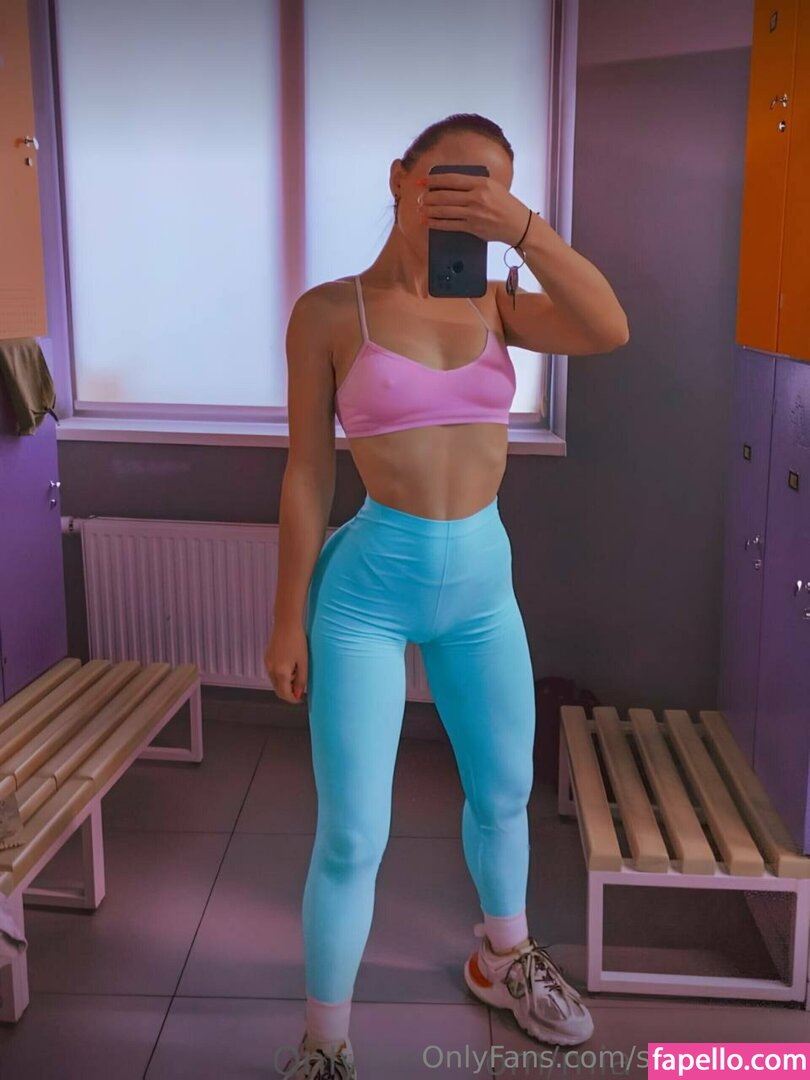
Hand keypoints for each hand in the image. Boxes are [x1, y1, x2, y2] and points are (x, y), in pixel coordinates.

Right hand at [264, 618, 307, 703]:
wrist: (286, 624)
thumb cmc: (298, 641)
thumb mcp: (304, 662)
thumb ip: (301, 680)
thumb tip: (298, 694)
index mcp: (281, 673)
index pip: (285, 694)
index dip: (293, 699)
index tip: (300, 699)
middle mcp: (271, 670)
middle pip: (278, 690)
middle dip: (288, 693)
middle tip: (299, 689)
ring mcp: (267, 663)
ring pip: (275, 682)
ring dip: (284, 684)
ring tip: (296, 674)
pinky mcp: (266, 658)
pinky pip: (272, 672)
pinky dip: (280, 675)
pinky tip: (290, 666)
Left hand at [416, 172, 536, 245]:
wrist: (519, 225)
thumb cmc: (505, 204)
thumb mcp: (493, 186)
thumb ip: (474, 184)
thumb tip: (451, 183)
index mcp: (481, 183)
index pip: (452, 179)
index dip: (434, 179)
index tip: (423, 180)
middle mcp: (477, 197)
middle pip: (445, 195)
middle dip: (429, 196)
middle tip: (420, 196)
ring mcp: (474, 214)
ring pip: (445, 211)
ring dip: (429, 210)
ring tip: (421, 208)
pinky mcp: (473, 228)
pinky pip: (450, 225)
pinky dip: (436, 223)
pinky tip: (428, 221)